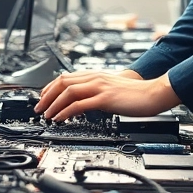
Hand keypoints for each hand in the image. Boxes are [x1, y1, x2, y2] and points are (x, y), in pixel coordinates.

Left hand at [33, 70, 178, 121]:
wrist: (154, 93)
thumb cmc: (137, 94)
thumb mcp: (112, 89)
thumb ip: (98, 92)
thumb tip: (84, 103)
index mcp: (96, 75)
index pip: (66, 77)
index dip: (50, 87)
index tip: (43, 98)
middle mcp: (95, 78)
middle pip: (62, 83)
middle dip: (47, 96)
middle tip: (38, 108)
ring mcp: (99, 87)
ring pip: (67, 92)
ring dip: (53, 104)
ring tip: (46, 115)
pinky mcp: (104, 98)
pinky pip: (79, 104)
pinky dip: (65, 111)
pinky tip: (60, 118)